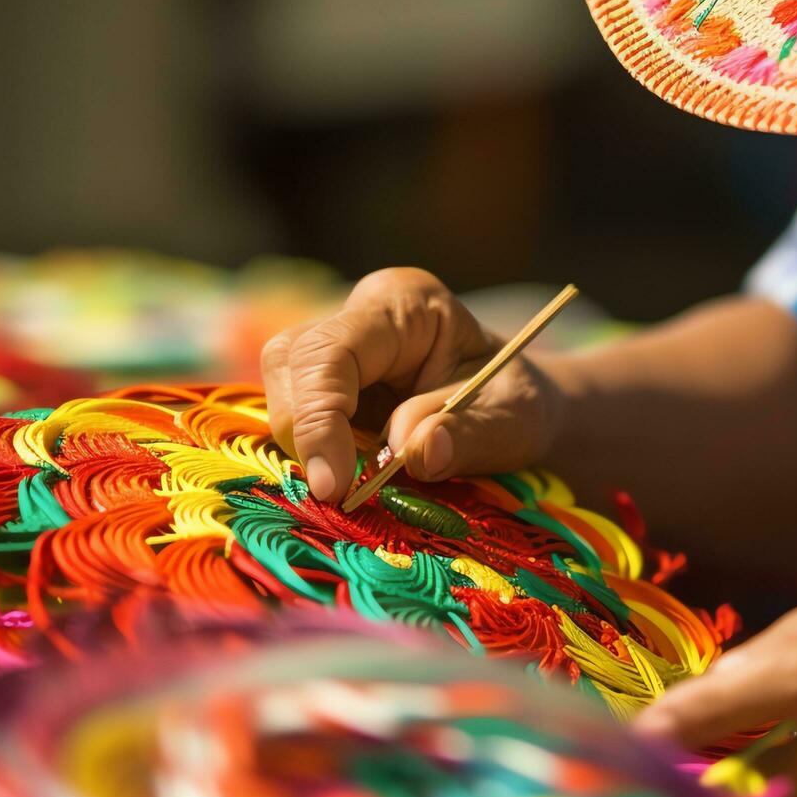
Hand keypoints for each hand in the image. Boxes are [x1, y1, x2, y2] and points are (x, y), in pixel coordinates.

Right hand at [262, 268, 565, 500]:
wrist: (513, 410)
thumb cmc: (515, 406)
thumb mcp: (512, 421)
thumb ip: (468, 435)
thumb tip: (418, 453)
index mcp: (404, 304)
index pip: (331, 352)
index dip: (320, 418)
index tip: (334, 485)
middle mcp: (358, 316)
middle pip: (289, 364)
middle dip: (304, 434)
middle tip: (341, 492)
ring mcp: (334, 347)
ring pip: (281, 389)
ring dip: (304, 446)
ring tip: (353, 483)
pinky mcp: (321, 384)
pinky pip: (292, 414)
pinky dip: (310, 452)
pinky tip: (342, 476)